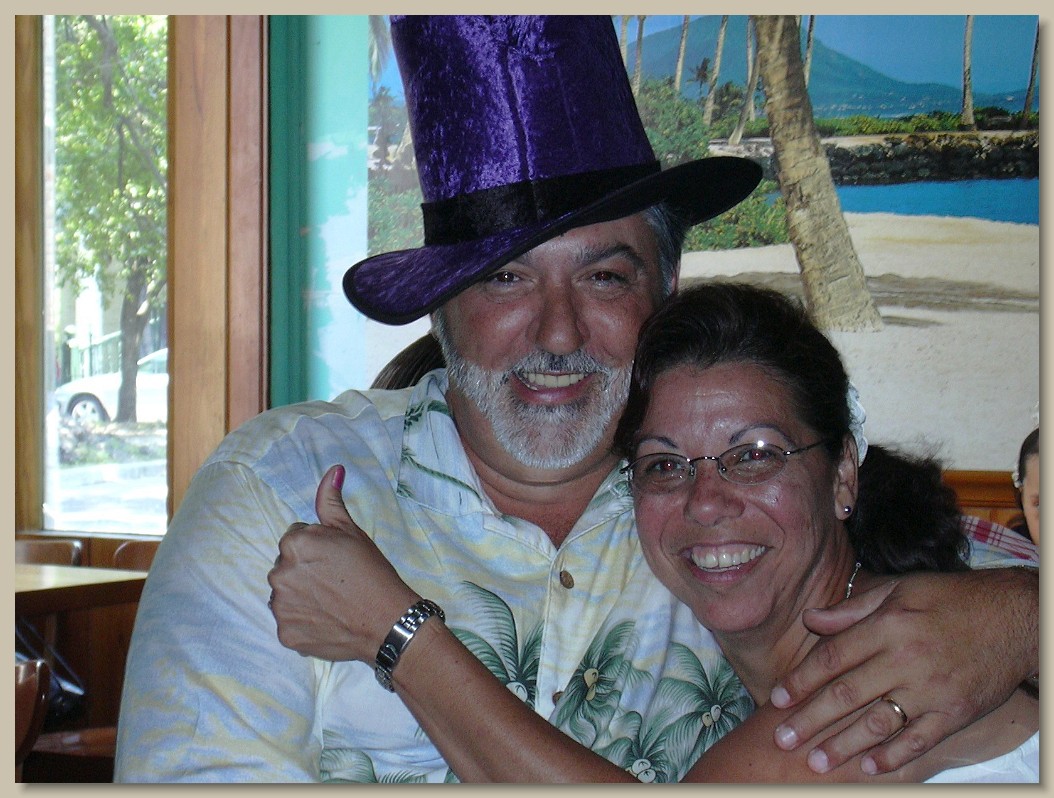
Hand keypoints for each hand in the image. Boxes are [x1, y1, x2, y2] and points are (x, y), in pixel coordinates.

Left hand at [268, 464, 419, 661]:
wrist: (386, 620)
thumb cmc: (371, 572)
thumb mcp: (351, 531)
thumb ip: (331, 500)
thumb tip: (333, 470)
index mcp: (294, 544)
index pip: (294, 539)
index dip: (317, 548)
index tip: (335, 560)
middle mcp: (279, 573)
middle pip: (286, 566)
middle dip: (304, 570)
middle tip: (334, 581)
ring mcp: (280, 607)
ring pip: (285, 594)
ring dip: (300, 595)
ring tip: (330, 602)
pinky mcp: (285, 633)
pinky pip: (289, 621)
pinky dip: (303, 621)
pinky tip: (325, 619)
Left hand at [769, 567, 1037, 774]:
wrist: (1014, 617)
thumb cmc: (951, 598)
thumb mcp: (900, 589)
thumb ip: (853, 609)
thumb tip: (810, 619)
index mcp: (888, 625)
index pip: (833, 657)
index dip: (801, 680)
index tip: (776, 699)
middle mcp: (906, 659)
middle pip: (847, 694)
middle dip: (810, 719)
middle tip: (782, 739)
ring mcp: (932, 689)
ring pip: (878, 723)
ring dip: (843, 745)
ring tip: (815, 762)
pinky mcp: (956, 713)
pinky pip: (919, 740)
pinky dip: (893, 757)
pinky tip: (869, 768)